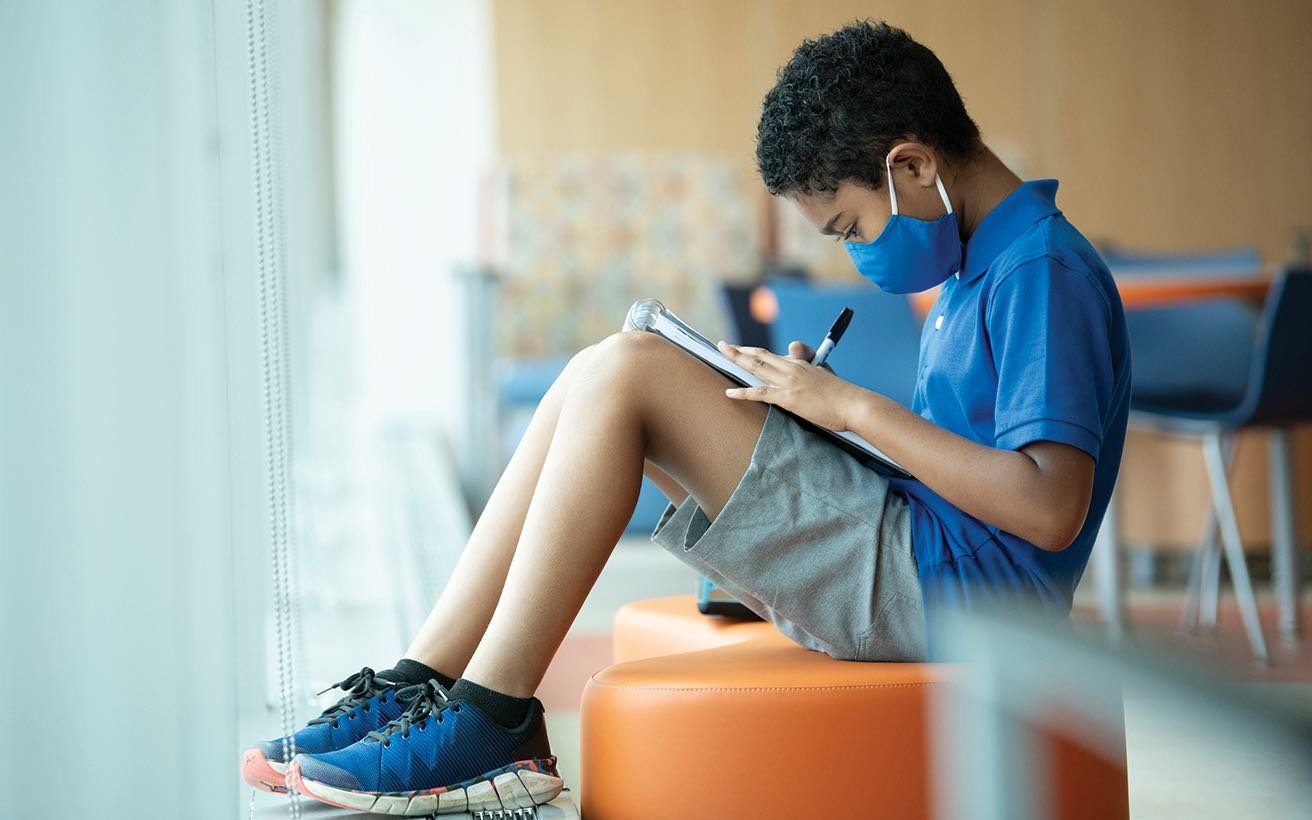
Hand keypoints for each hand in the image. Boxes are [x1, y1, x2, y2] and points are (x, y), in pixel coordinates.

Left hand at [716, 340, 859, 431]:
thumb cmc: (842, 394)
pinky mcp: (789, 398)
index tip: (747, 354)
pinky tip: (730, 392)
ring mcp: (789, 382)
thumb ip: (813, 369)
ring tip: (723, 352)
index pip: (776, 354)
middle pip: (760, 355)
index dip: (759, 354)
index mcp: (802, 364)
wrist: (853, 404)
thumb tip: (806, 367)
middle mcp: (793, 368)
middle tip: (724, 345)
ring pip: (757, 367)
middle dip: (740, 349)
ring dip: (737, 358)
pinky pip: (761, 392)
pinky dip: (743, 392)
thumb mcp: (826, 375)